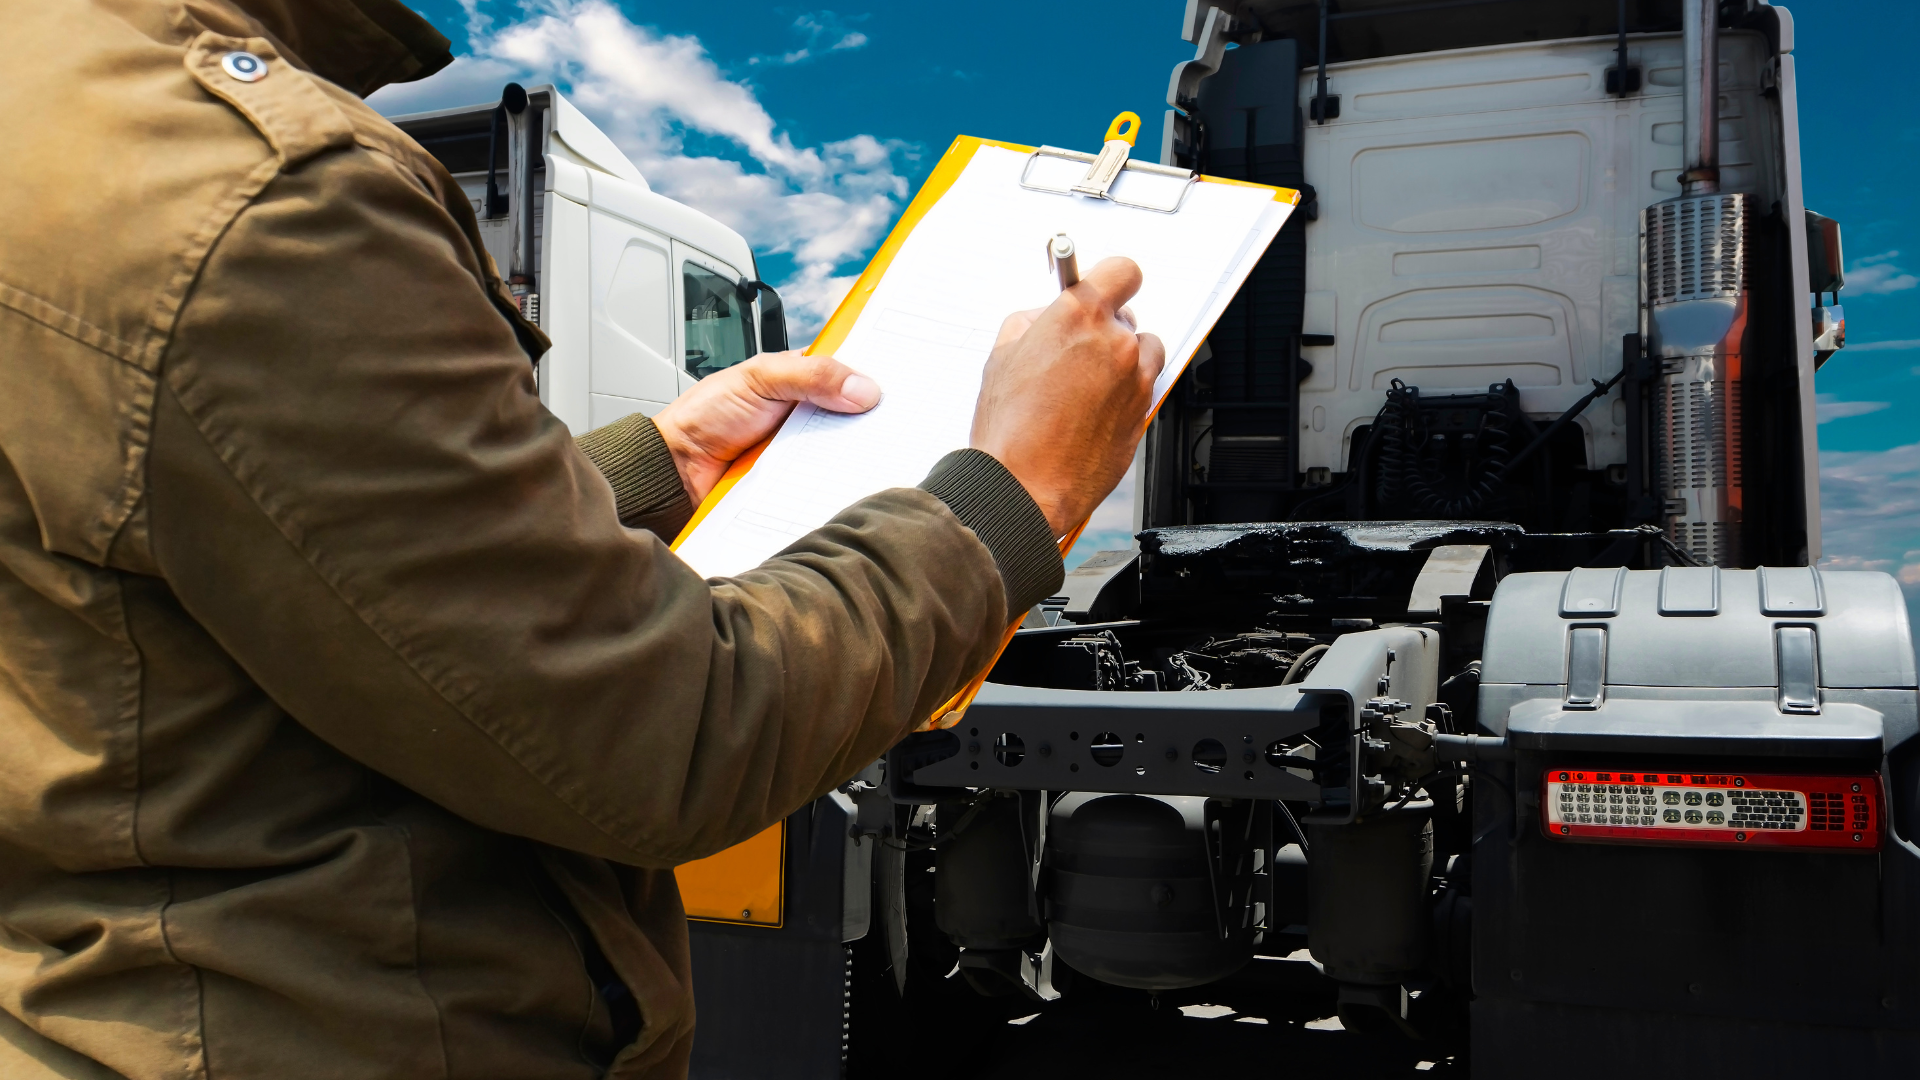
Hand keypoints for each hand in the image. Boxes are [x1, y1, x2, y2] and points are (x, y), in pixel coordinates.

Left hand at [652, 351, 880, 502]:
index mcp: (800, 378)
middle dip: (875, 419)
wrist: (675, 469)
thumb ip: (811, 376)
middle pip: (855, 416)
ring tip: (884, 453)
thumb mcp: (759, 379)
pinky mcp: (799, 484)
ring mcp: (804, 450)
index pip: (848, 372)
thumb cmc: (704, 416)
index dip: (875, 375)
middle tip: (902, 421)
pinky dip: (839, 483)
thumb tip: (864, 389)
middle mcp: (806, 414)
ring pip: (846, 451)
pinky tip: (852, 482)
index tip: (906, 380)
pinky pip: (828, 483)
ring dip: (860, 454)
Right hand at [970, 257, 1165, 536]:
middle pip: (1127, 316)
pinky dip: (1123, 393)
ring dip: (1122, 360)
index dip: (1110, 279)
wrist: (1024, 489)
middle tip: (1075, 351)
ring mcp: (1136, 380)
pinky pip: (1141, 389)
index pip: (1122, 270)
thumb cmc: (1009, 431)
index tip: (1101, 289)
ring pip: (1143, 352)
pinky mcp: (1143, 414)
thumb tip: (1046, 316)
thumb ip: (1032, 322)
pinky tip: (1090, 413)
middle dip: (1104, 328)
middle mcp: (1116, 342)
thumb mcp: (1001, 356)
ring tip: (1086, 385)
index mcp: (1080, 316)